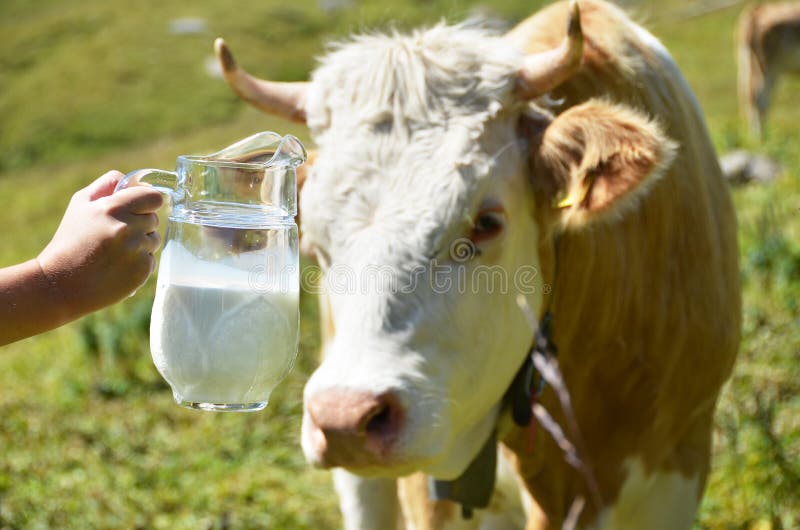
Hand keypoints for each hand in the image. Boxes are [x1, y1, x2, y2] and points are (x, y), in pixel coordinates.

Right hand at [36, 170, 163, 315]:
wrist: (60, 284)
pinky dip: (139, 262)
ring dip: (141, 243)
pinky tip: (117, 266)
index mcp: (113, 208)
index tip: (141, 207)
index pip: (154, 197)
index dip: (148, 201)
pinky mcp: (141, 271)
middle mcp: (127, 228)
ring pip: (154, 240)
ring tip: (115, 251)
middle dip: (140, 224)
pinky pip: (152, 260)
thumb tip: (131, 179)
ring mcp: (136, 251)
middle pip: (154, 219)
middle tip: (117, 234)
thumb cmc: (70, 241)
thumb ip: (106, 186)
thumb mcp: (80, 205)